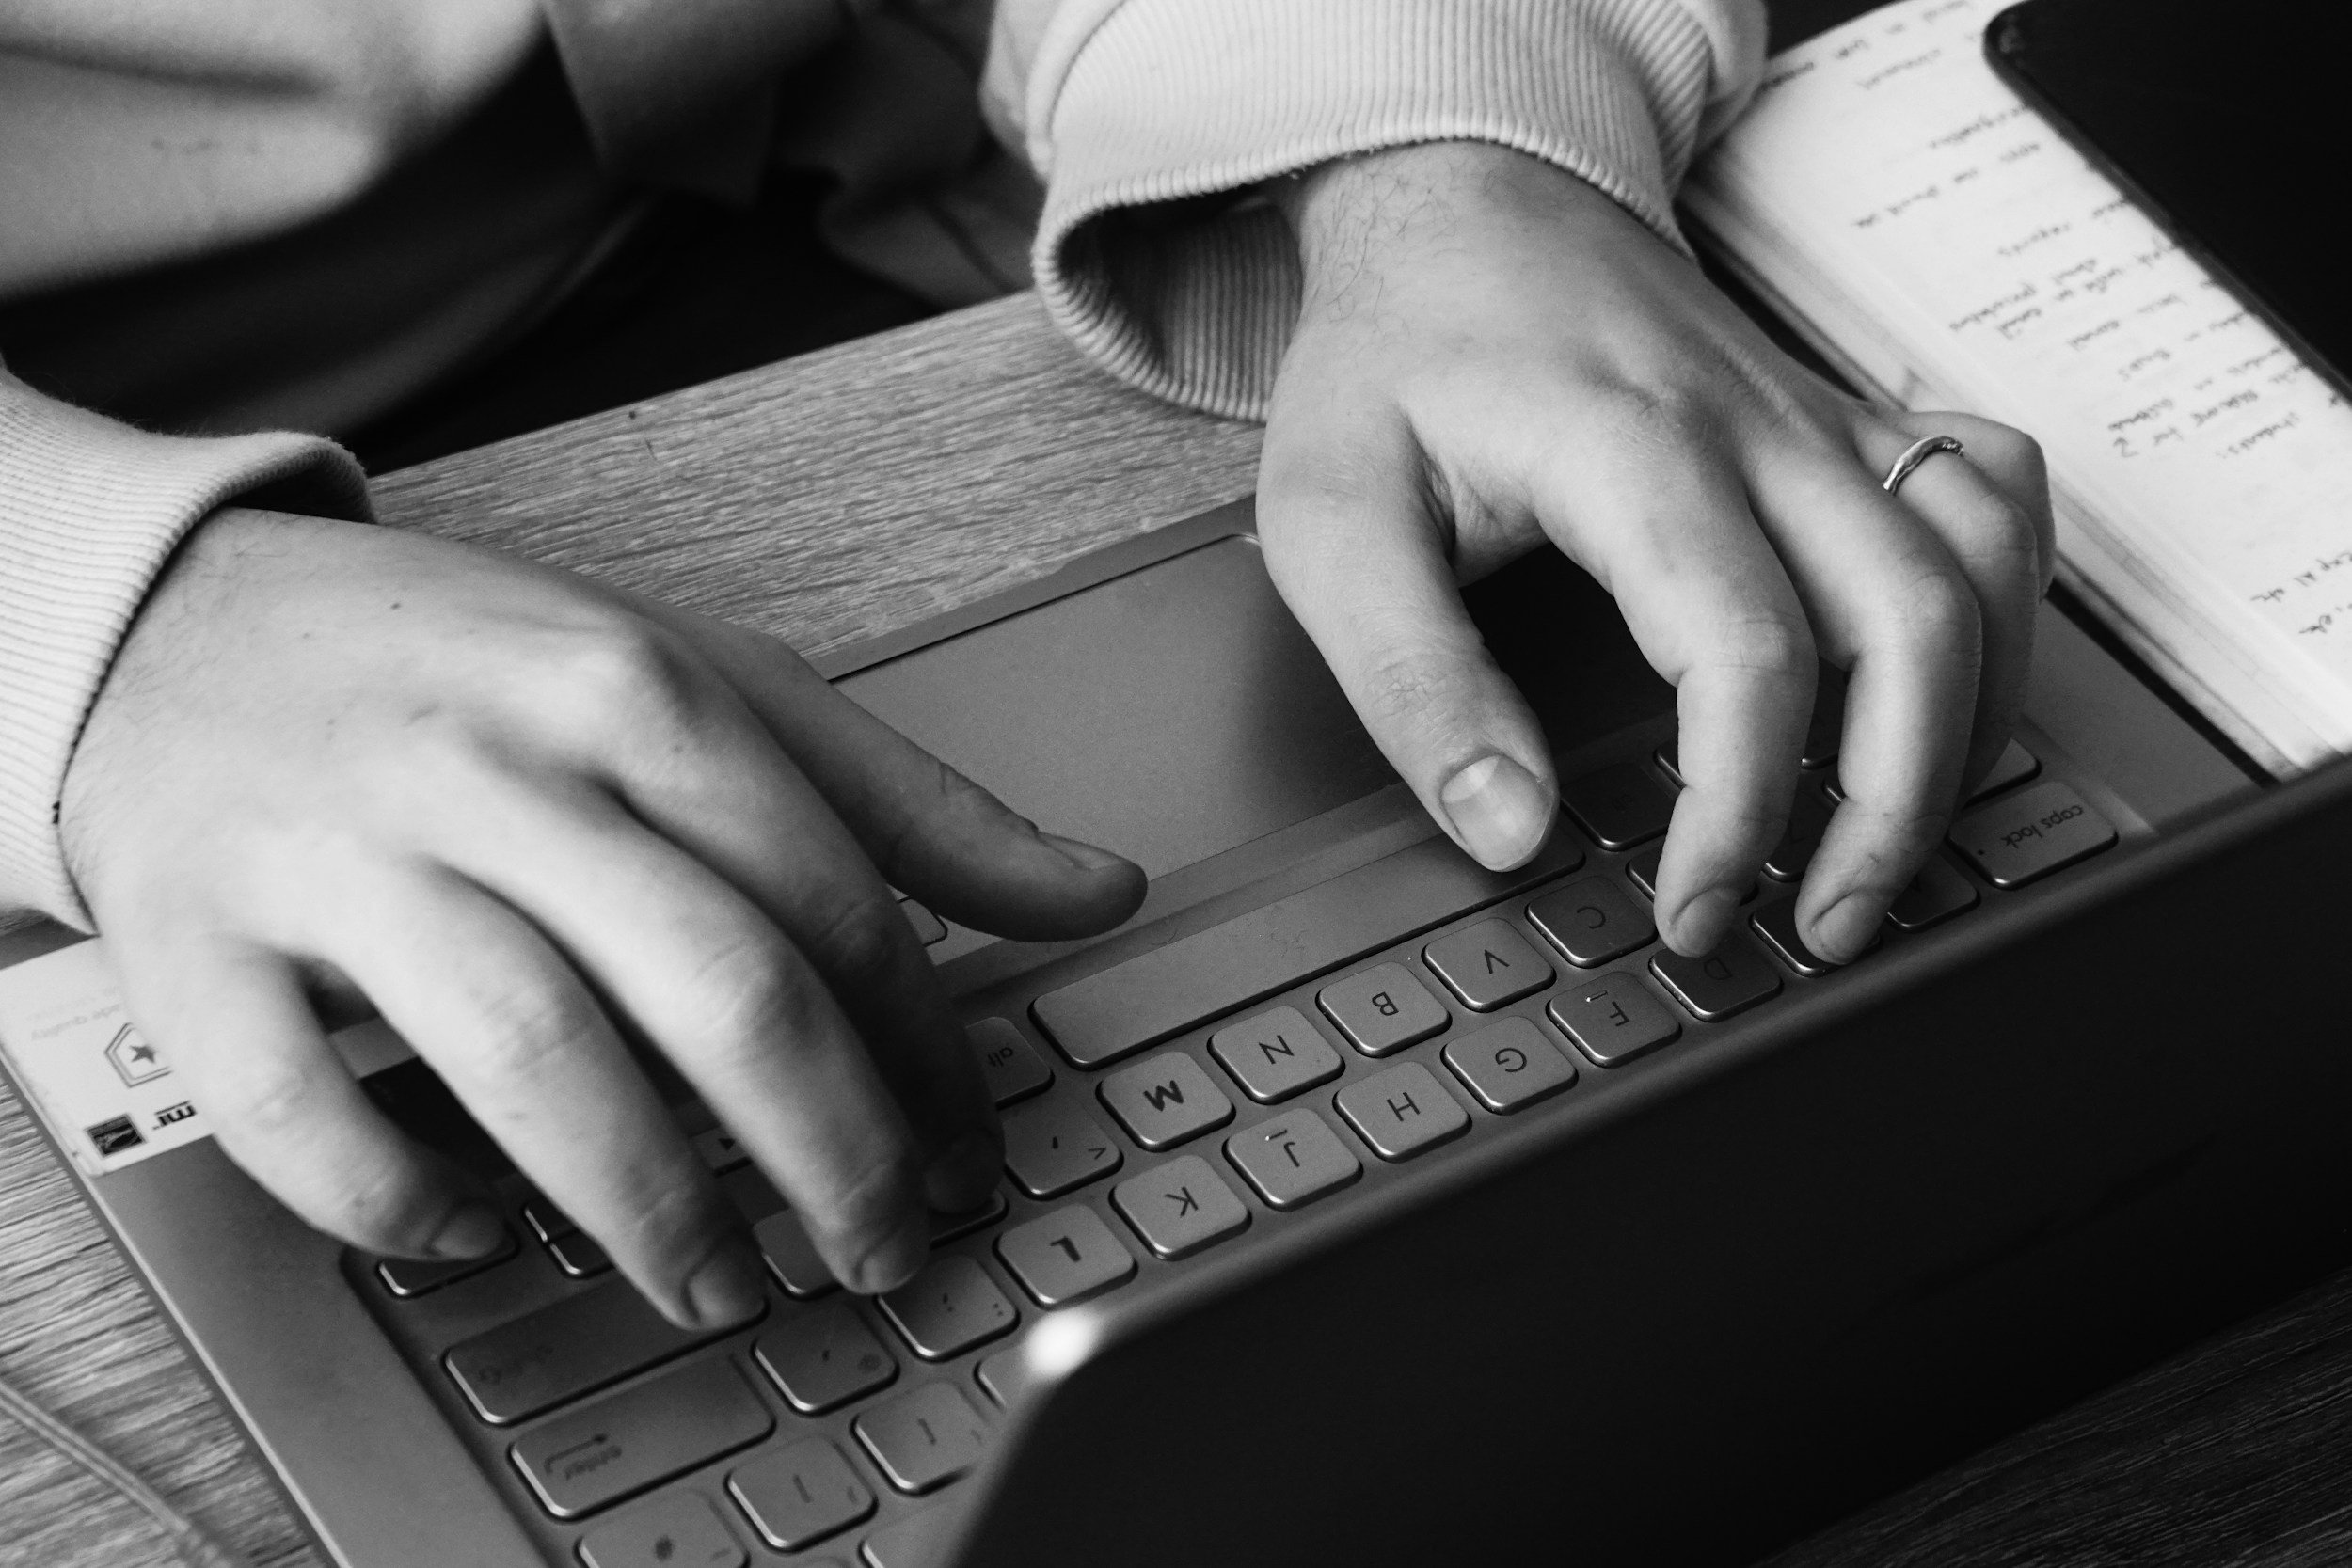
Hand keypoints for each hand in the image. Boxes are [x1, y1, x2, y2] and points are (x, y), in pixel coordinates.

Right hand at [60, 510, 1143, 1324]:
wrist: (179, 621)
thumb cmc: (474, 672)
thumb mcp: (704, 687)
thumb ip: (904, 803)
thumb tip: (1099, 891)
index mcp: (641, 693)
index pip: (838, 897)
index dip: (931, 1052)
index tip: (972, 1148)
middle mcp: (503, 767)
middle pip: (719, 987)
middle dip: (835, 1152)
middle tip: (883, 1250)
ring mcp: (344, 852)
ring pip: (535, 1058)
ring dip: (655, 1206)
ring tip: (725, 1283)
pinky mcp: (200, 941)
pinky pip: (300, 1111)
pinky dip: (400, 1201)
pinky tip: (480, 1233)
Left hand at [1260, 142, 2050, 962]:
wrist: (1455, 204)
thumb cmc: (1393, 355)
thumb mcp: (1329, 520)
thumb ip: (1410, 681)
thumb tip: (1505, 827)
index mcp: (1628, 450)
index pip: (1744, 654)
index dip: (1739, 812)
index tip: (1696, 910)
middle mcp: (1754, 427)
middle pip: (1913, 622)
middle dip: (1891, 807)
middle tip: (1824, 925)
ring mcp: (1814, 415)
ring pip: (1983, 562)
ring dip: (1968, 720)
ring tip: (1891, 839)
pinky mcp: (1839, 417)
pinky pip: (1990, 488)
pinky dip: (2004, 597)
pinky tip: (1948, 682)